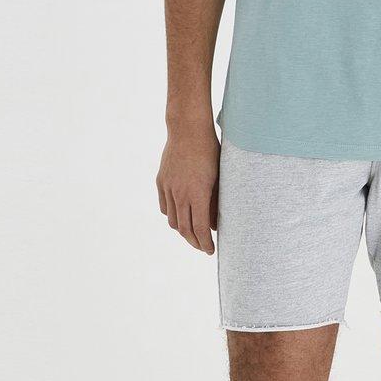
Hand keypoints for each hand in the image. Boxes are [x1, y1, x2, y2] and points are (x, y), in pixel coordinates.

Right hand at [156, 124, 219, 254]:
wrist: (188, 130)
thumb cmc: (210, 151)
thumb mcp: (219, 177)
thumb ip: (215, 202)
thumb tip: (213, 224)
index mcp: (197, 193)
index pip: (199, 228)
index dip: (205, 243)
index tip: (211, 250)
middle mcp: (180, 193)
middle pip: (184, 229)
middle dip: (195, 242)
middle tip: (203, 247)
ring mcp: (168, 187)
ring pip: (172, 220)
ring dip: (182, 230)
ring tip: (192, 234)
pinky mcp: (161, 181)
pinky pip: (165, 206)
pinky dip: (172, 215)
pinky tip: (180, 216)